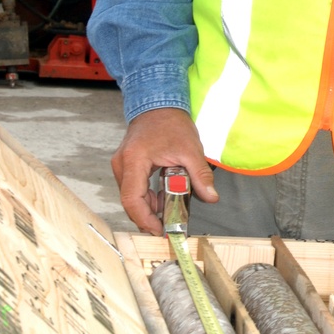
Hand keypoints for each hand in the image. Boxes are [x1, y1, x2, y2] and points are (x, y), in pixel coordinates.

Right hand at [111, 107, 218, 234]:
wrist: (158, 103)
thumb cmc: (171, 123)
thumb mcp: (190, 150)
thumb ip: (200, 175)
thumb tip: (211, 197)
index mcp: (134, 160)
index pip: (132, 198)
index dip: (144, 219)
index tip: (159, 229)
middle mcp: (122, 165)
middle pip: (129, 201)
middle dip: (148, 217)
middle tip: (167, 227)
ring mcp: (122, 165)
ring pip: (131, 197)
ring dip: (149, 208)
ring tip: (169, 214)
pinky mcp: (127, 166)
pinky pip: (134, 189)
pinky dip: (147, 198)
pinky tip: (163, 201)